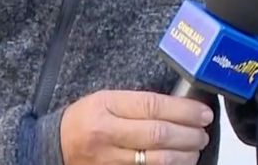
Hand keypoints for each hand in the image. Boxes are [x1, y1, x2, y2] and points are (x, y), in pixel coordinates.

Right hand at [60, 90, 214, 164]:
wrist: (54, 147)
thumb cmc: (86, 119)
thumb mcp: (106, 99)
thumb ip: (138, 102)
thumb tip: (181, 106)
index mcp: (106, 106)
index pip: (153, 106)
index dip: (184, 110)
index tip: (202, 113)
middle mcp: (106, 134)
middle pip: (159, 134)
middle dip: (189, 134)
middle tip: (203, 132)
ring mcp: (109, 160)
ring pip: (157, 160)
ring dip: (185, 155)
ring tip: (196, 148)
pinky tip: (180, 163)